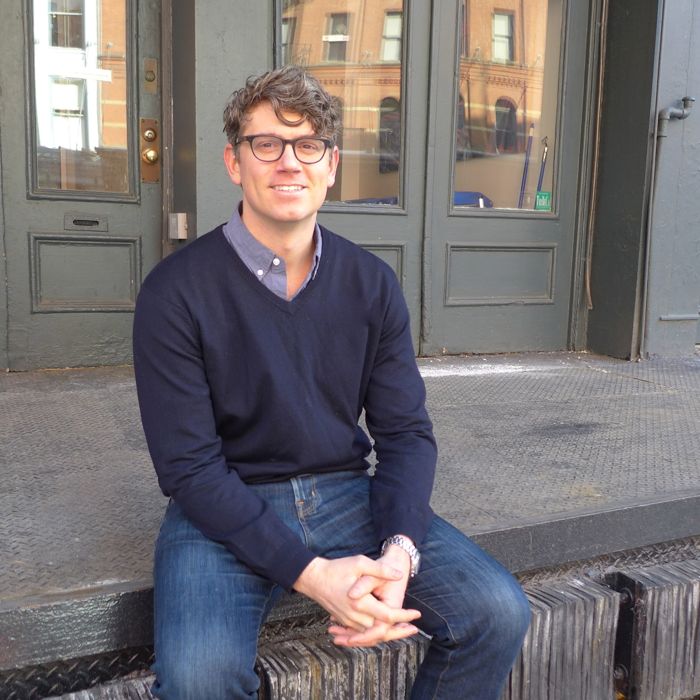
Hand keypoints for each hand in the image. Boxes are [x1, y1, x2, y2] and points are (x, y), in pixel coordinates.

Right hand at [293, 554, 420, 632]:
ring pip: (371, 634)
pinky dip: (374, 633)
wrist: (314, 578)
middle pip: (381, 631)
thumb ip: (381, 570)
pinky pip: (361, 632)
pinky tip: (383, 629)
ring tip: (403, 630)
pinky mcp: (344, 620)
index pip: (387, 616)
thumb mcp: (360, 563)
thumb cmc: (337, 568)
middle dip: (398, 631)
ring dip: (387, 633)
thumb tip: (399, 576)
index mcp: (360, 602)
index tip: (416, 614)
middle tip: (414, 629)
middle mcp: (354, 616)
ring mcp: (348, 620)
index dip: (403, 616)